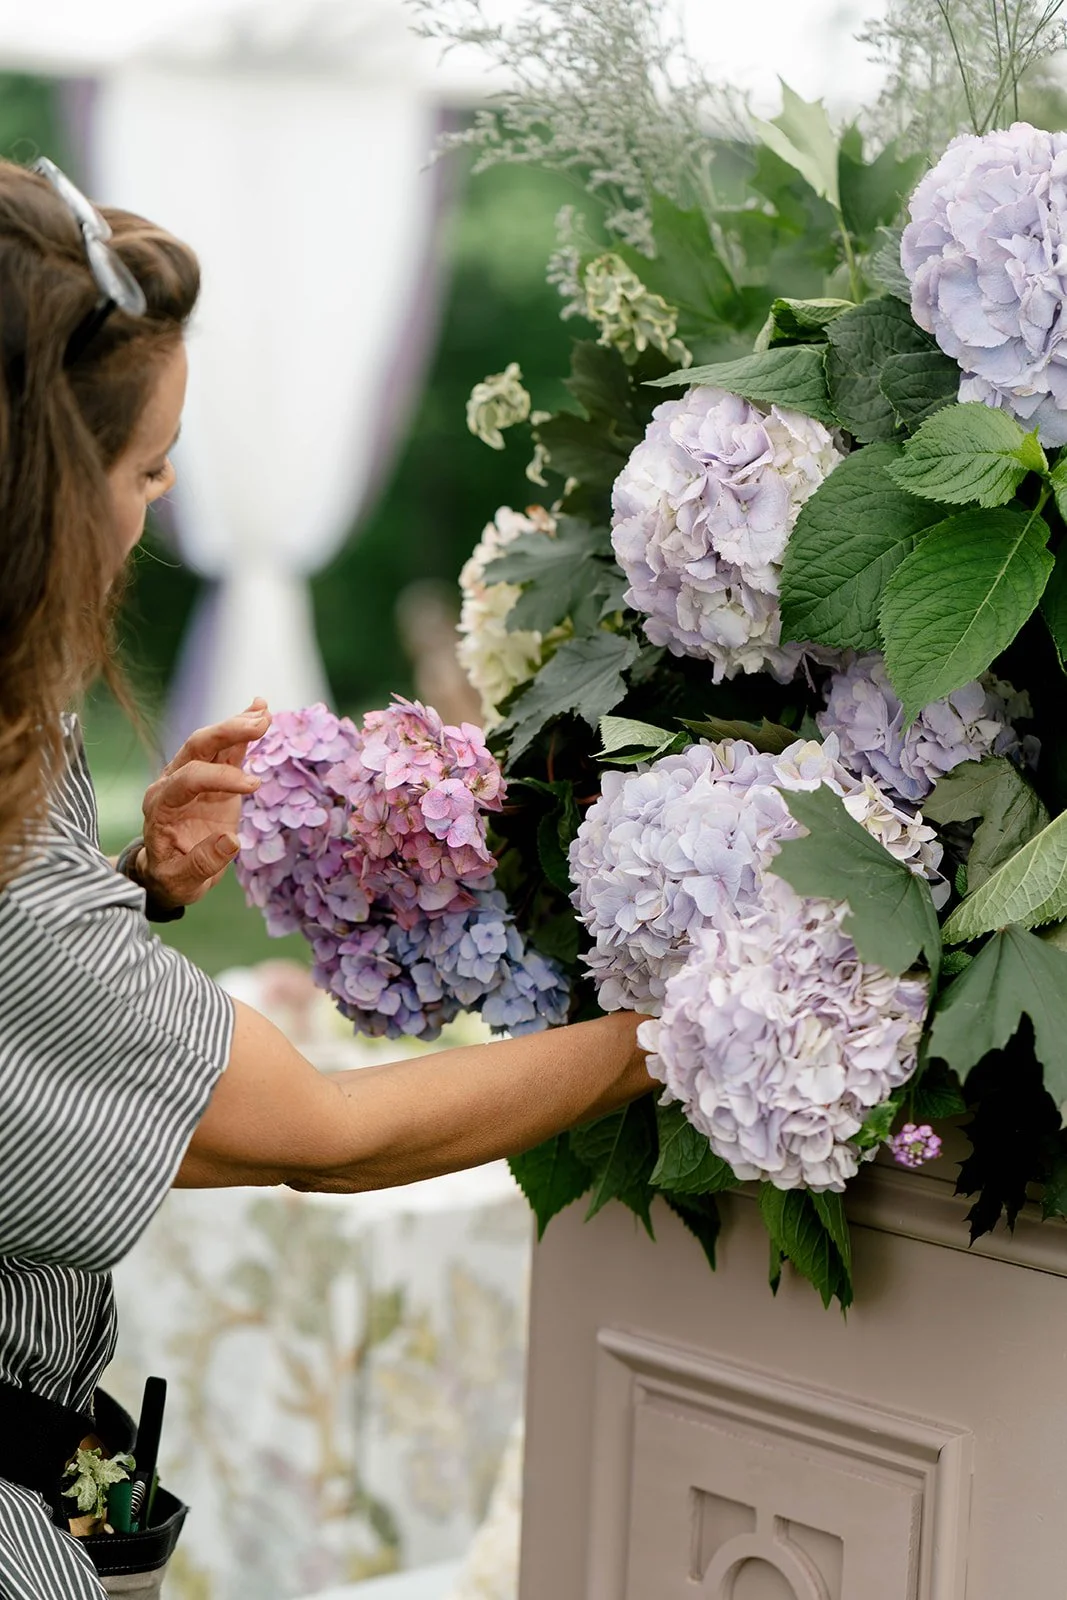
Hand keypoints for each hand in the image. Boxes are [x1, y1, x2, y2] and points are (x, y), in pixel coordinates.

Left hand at [138, 699, 270, 908]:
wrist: (168, 871)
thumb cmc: (172, 877)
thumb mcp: (181, 881)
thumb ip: (202, 863)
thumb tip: (231, 841)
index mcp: (160, 805)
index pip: (188, 779)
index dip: (221, 778)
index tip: (254, 786)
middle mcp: (172, 782)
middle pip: (196, 747)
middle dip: (226, 733)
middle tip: (259, 725)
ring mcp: (192, 775)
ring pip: (213, 742)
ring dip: (238, 725)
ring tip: (264, 713)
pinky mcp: (213, 776)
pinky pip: (227, 748)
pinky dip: (243, 730)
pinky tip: (261, 711)